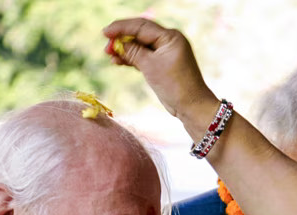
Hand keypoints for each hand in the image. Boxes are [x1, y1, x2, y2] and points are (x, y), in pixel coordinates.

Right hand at [101, 17, 216, 122]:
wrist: (191, 106)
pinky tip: (118, 61)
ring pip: (140, 46)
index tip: (105, 32)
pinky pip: (143, 56)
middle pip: (139, 34)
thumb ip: (133, 52)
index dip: (121, 28)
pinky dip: (131, 58)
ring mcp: (165, 52)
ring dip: (124, 50)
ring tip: (110, 56)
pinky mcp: (161, 64)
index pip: (141, 26)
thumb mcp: (150, 66)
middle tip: (106, 48)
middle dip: (121, 39)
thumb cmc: (174, 86)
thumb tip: (118, 43)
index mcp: (170, 37)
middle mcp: (168, 41)